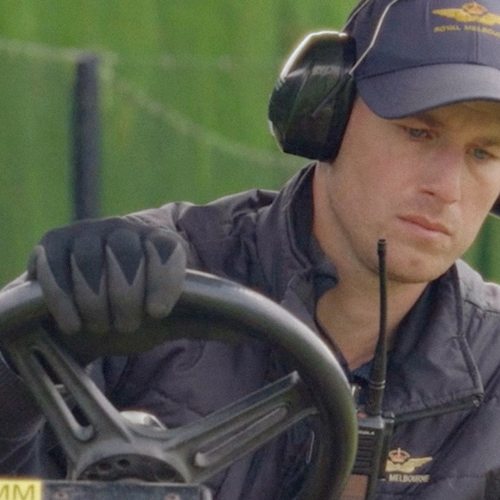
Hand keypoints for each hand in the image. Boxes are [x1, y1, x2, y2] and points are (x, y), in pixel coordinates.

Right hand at [27, 217, 186, 357]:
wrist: (87, 312)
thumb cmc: (135, 312)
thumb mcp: (170, 318)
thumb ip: (202, 319)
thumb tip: (246, 332)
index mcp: (157, 239)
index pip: (167, 249)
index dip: (163, 281)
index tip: (157, 314)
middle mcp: (122, 229)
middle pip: (126, 257)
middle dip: (125, 301)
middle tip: (125, 324)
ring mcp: (85, 233)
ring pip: (89, 265)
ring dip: (95, 305)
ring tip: (101, 325)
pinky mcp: (52, 244)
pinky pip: (55, 271)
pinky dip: (64, 303)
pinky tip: (73, 325)